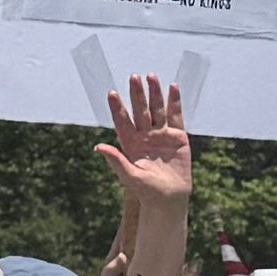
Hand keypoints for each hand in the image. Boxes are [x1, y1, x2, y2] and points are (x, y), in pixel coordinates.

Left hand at [97, 70, 193, 209]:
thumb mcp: (129, 177)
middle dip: (136, 95)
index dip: (117, 107)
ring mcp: (161, 135)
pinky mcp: (177, 137)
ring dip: (154, 93)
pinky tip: (173, 87)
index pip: (122, 121)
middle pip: (140, 111)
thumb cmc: (147, 191)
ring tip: (151, 76)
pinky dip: (175, 102)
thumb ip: (116, 160)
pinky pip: (176, 116)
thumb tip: (98, 147)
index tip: (112, 93)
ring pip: (156, 110)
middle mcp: (144, 136)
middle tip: (133, 77)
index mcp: (130, 144)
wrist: (169, 199)